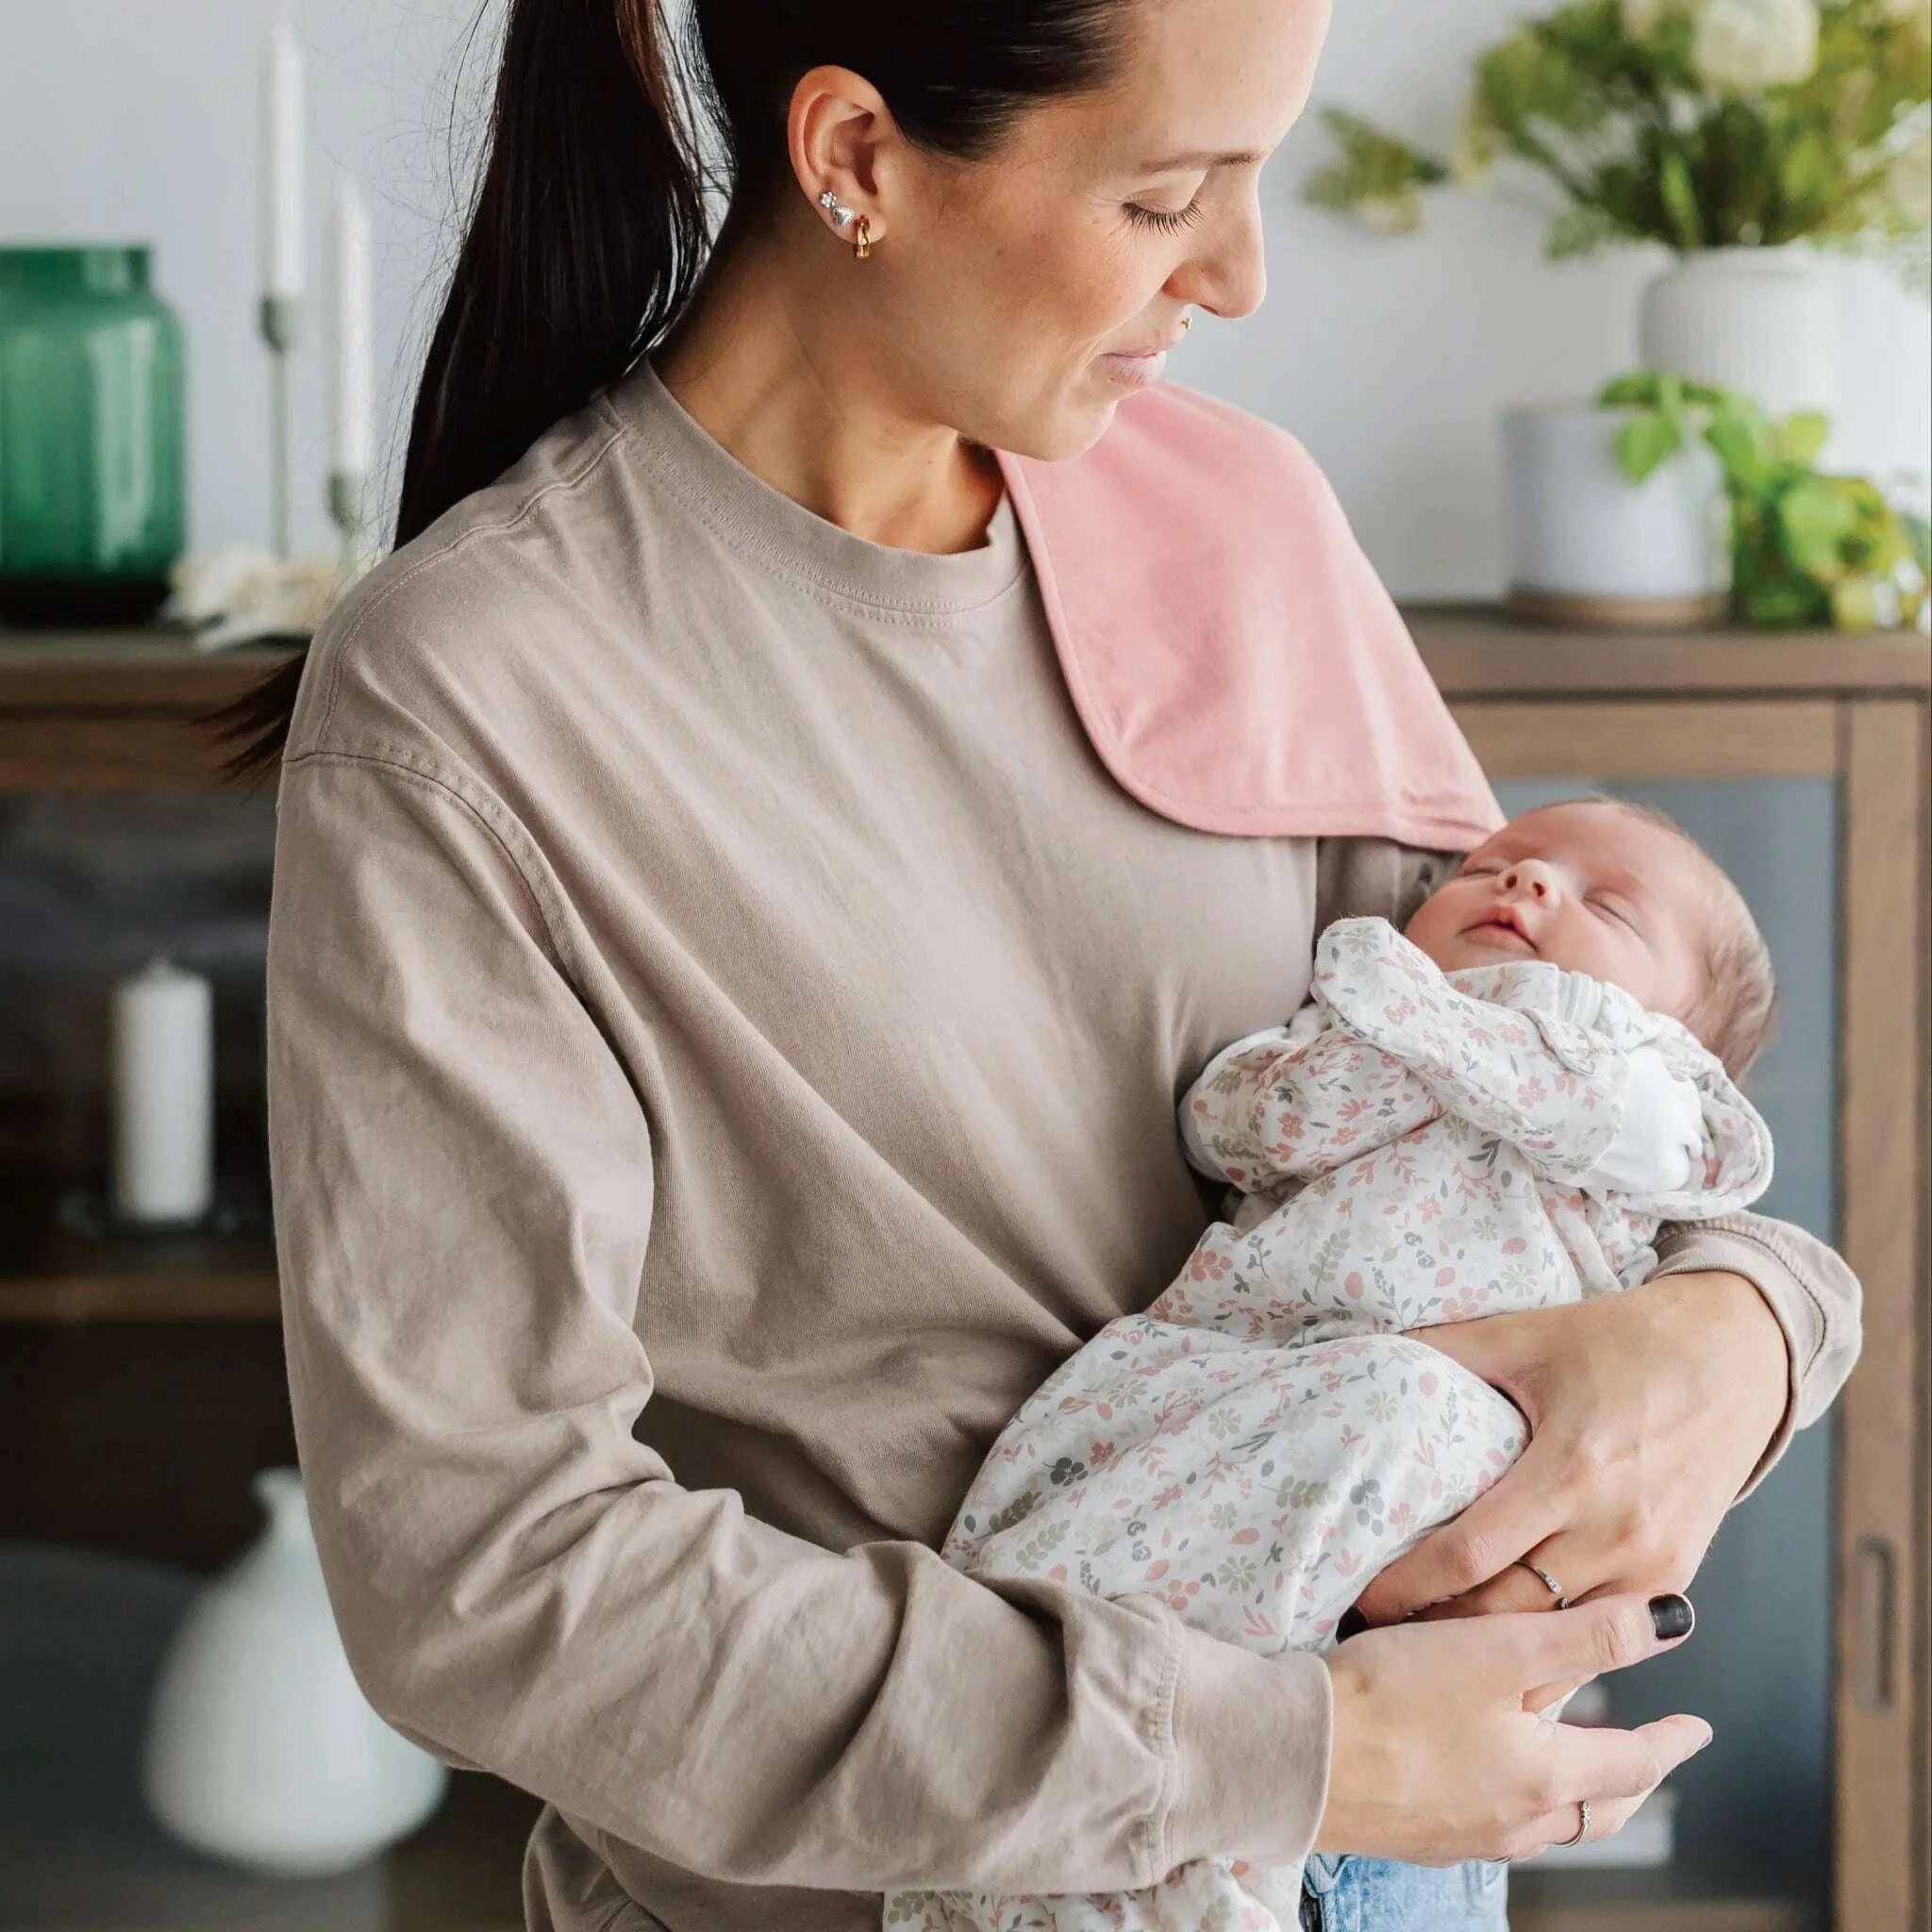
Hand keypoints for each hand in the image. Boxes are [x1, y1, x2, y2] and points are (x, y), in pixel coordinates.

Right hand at [1316, 1591, 1708, 1862]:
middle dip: (1627, 1782)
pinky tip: (1485, 1772)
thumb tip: (1673, 1619)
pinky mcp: (1418, 1832)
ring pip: (1544, 1820)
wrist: (1293, 1757)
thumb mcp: (1498, 1649)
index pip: (1633, 1763)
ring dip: (1570, 1792)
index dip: (1669, 1742)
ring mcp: (1464, 1833)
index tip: (1697, 1729)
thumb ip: (1588, 1633)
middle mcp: (1515, 1819)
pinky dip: (1514, 1797)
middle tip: (1645, 1758)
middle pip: (1595, 1809)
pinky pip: (1490, 1821)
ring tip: (1568, 1759)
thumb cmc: (1391, 1699)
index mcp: (1546, 1776)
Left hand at [1352, 1270, 1787, 1625]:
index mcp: (1570, 1468)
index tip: (1359, 1596)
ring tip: (1430, 1650)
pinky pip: (1603, 1640)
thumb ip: (1444, 1348)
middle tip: (1381, 1630)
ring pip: (1556, 1641)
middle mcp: (1614, 1528)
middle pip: (1507, 1613)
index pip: (1469, 1554)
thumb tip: (1359, 1346)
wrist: (1737, 1356)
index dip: (1407, 1584)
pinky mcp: (1675, 1578)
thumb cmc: (1621, 1340)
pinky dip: (1554, 1654)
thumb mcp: (1527, 1333)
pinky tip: (1506, 1662)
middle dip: (1438, 1629)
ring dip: (1494, 1654)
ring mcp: (1652, 1563)